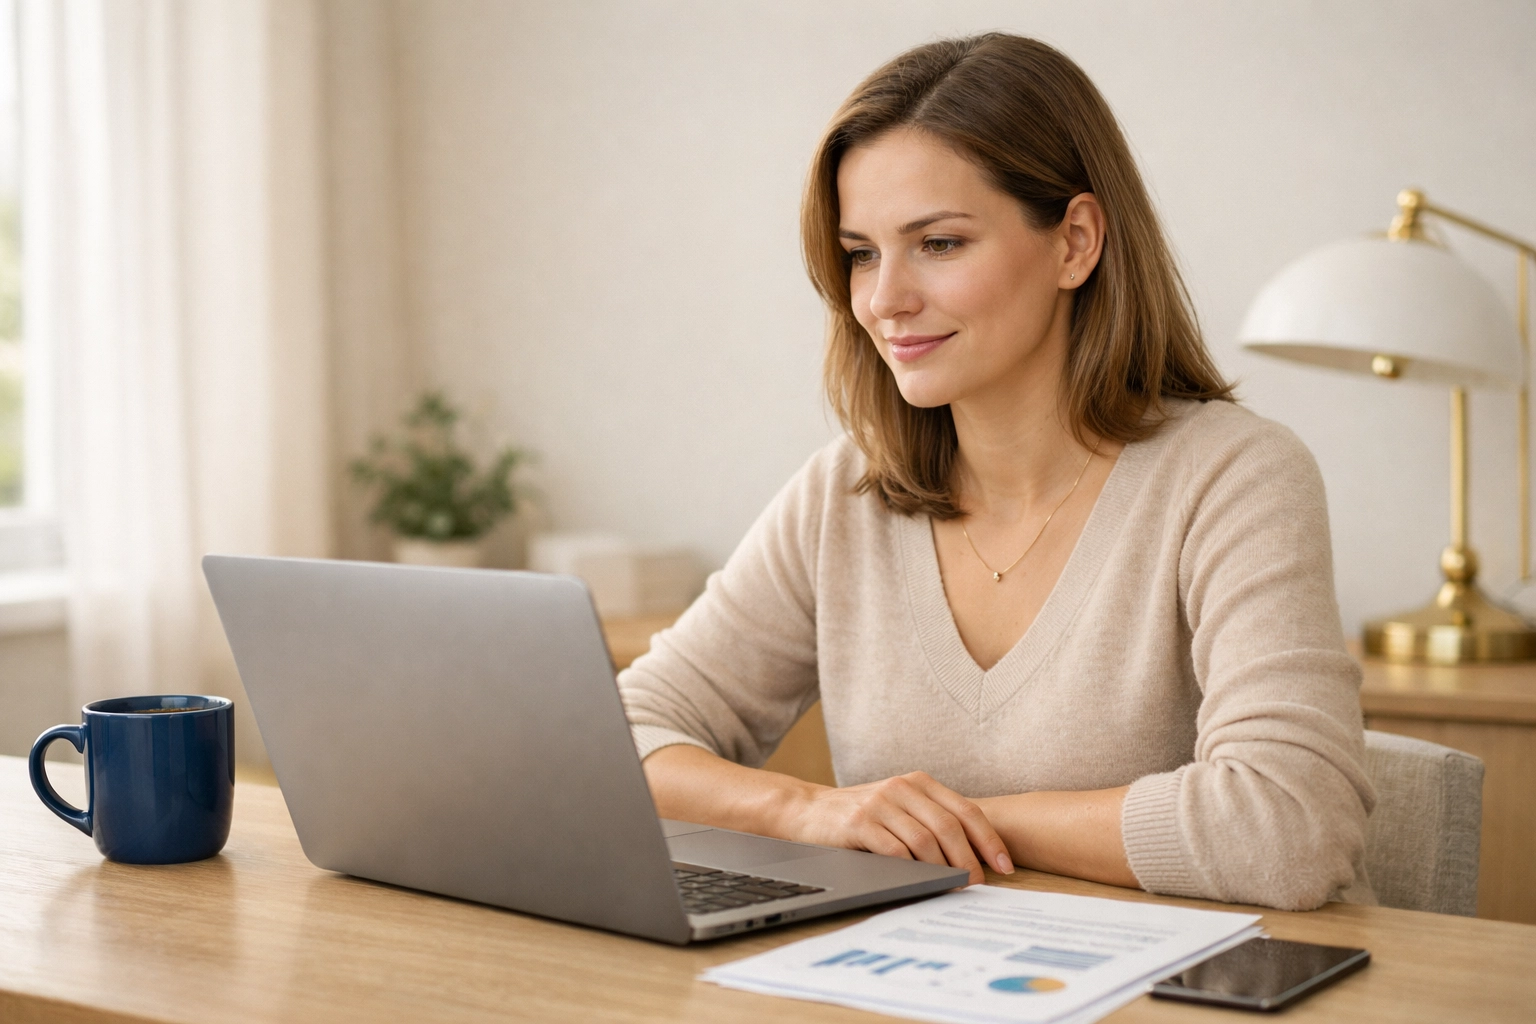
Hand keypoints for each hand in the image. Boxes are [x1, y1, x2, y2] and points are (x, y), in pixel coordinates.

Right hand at [780, 771, 1013, 885]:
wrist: (807, 811)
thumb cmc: (861, 817)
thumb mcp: (899, 808)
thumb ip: (930, 820)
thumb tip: (975, 859)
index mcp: (918, 782)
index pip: (966, 811)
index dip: (989, 840)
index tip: (1005, 867)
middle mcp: (901, 787)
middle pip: (949, 826)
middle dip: (970, 861)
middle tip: (979, 886)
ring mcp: (879, 803)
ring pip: (925, 840)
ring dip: (944, 869)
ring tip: (953, 888)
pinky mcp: (858, 823)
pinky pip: (894, 850)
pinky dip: (912, 870)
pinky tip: (920, 882)